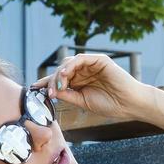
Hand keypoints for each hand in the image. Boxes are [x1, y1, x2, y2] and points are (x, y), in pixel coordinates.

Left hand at [29, 53, 149, 120]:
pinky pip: (80, 59)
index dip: (46, 83)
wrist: (130, 105)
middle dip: (53, 81)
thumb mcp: (83, 101)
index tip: (34, 89)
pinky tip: (66, 76)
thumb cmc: (111, 105)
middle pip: (61, 71)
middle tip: (51, 93)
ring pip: (68, 64)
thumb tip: (51, 91)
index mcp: (81, 82)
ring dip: (60, 74)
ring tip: (59, 88)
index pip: (60, 79)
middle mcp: (84, 71)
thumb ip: (67, 95)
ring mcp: (91, 65)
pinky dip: (70, 66)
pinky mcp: (99, 60)